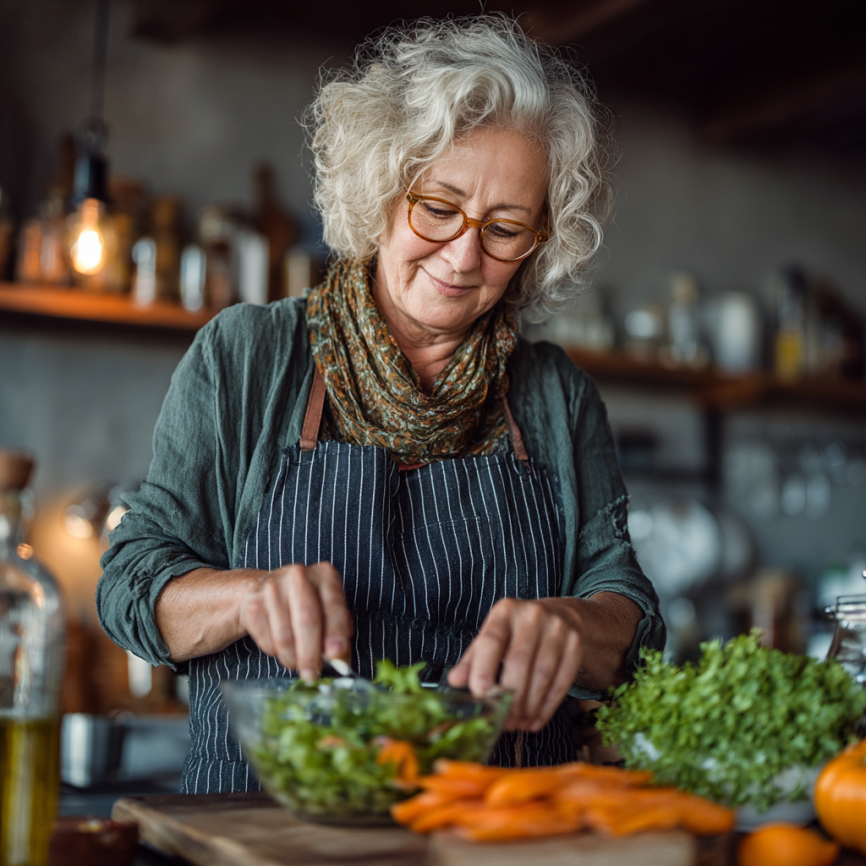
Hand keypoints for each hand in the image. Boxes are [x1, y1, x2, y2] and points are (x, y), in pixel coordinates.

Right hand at [237, 562, 352, 681]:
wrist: (267, 590)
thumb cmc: (307, 603)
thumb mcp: (329, 609)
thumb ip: (339, 632)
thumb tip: (340, 659)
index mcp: (325, 575)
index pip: (334, 606)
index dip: (336, 632)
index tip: (336, 654)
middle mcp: (299, 575)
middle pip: (307, 620)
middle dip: (311, 653)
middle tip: (312, 674)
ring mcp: (273, 587)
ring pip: (284, 635)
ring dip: (292, 658)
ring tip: (297, 663)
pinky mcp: (254, 603)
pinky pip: (266, 639)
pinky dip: (275, 652)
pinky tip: (281, 649)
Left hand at [447, 597, 582, 732]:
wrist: (561, 615)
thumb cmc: (517, 631)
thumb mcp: (494, 636)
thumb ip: (473, 659)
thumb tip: (454, 681)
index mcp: (505, 611)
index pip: (492, 639)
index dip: (484, 667)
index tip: (479, 693)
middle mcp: (532, 615)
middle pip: (519, 661)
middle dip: (510, 696)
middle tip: (504, 720)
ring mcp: (557, 628)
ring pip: (542, 674)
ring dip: (529, 705)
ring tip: (518, 723)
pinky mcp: (575, 644)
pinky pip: (562, 681)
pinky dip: (548, 706)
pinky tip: (536, 719)